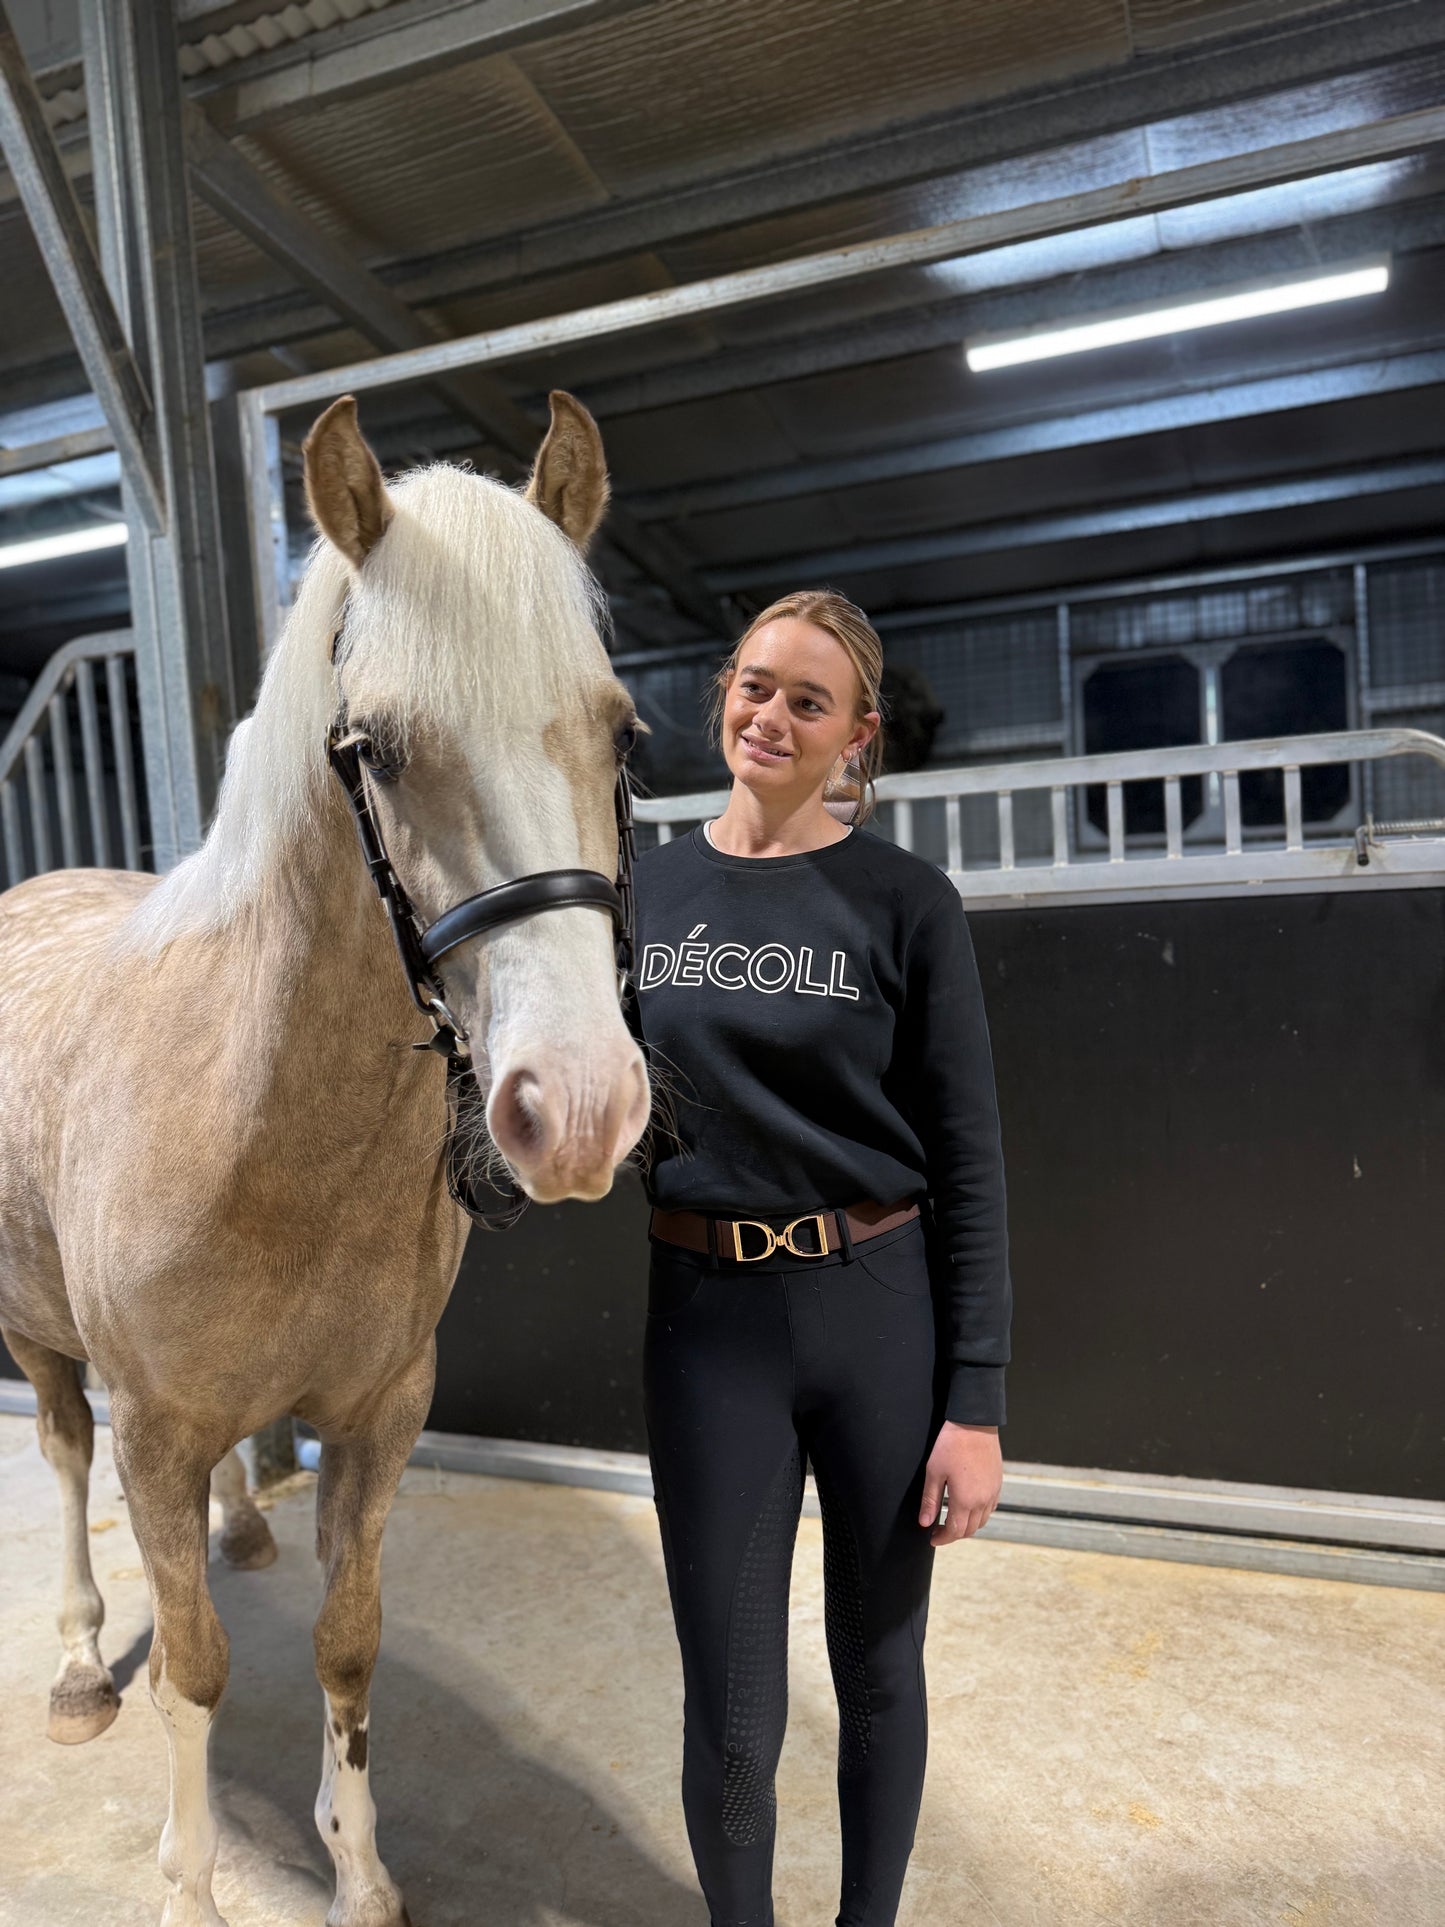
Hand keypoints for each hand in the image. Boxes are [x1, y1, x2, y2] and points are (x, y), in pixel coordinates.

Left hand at [919, 1421, 1001, 1547]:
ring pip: (982, 1521)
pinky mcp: (997, 1483)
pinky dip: (979, 1515)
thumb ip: (930, 1500)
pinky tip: (968, 1506)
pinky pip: (990, 1508)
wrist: (974, 1424)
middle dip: (953, 1534)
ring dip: (967, 1526)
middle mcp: (982, 1501)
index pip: (955, 1531)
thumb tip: (925, 1522)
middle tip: (938, 1529)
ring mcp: (993, 1492)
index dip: (942, 1538)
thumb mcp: (934, 1472)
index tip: (932, 1538)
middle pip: (970, 1530)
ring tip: (952, 1519)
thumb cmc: (952, 1445)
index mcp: (965, 1500)